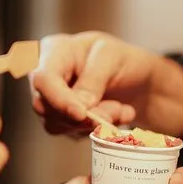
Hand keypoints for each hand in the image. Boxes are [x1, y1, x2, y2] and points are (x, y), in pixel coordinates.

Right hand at [29, 31, 182, 136]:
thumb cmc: (124, 59)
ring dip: (94, 122)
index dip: (59, 100)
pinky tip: (118, 115)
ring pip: (59, 124)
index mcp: (55, 51)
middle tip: (114, 112)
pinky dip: (98, 128)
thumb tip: (79, 107)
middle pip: (45, 106)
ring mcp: (54, 100)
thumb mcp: (113, 58)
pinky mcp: (64, 119)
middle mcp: (48, 76)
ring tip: (121, 109)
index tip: (82, 114)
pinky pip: (73, 133)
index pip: (43, 79)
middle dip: (82, 115)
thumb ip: (94, 79)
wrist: (139, 79)